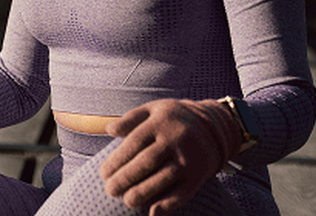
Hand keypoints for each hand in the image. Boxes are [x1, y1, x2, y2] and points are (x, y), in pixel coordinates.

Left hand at [99, 99, 241, 213]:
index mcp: (160, 122)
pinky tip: (152, 213)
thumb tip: (108, 130)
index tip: (102, 174)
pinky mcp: (199, 174)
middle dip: (125, 178)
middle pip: (147, 162)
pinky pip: (183, 192)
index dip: (117, 160)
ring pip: (164, 178)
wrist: (213, 127)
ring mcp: (188, 157)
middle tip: (110, 191)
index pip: (134, 142)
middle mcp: (175, 139)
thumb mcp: (153, 110)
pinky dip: (168, 205)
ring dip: (143, 193)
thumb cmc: (173, 119)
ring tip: (127, 201)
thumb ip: (130, 119)